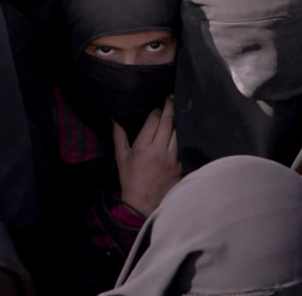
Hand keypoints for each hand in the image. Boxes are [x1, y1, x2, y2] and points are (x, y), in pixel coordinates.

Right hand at [113, 96, 182, 215]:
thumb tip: (115, 118)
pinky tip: (187, 128)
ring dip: (180, 119)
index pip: (154, 120)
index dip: (157, 110)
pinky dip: (185, 136)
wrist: (142, 205)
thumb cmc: (130, 180)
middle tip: (172, 96)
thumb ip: (119, 136)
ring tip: (181, 108)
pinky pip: (185, 146)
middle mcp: (159, 150)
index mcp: (143, 147)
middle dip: (171, 107)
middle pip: (169, 122)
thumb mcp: (121, 157)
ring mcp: (173, 159)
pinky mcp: (181, 167)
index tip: (158, 105)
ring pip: (180, 132)